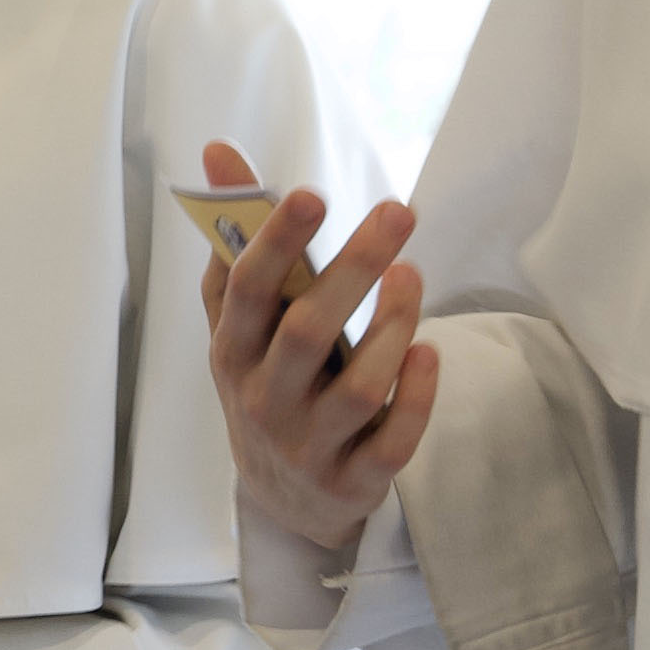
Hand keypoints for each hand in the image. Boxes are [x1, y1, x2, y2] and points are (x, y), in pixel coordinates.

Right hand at [200, 140, 433, 561]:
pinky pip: (392, 440)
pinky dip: (415, 397)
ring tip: (414, 275)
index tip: (313, 194)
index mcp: (233, 352)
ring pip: (358, 388)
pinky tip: (430, 352)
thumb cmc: (267, 380)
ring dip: (394, 327)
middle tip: (399, 211)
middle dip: (354, 269)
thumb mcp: (243, 321)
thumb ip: (238, 238)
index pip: (248, 292)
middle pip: (306, 334)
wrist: (283, 497)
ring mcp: (310, 444)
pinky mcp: (354, 479)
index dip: (277, 244)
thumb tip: (219, 152)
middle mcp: (264, 400)